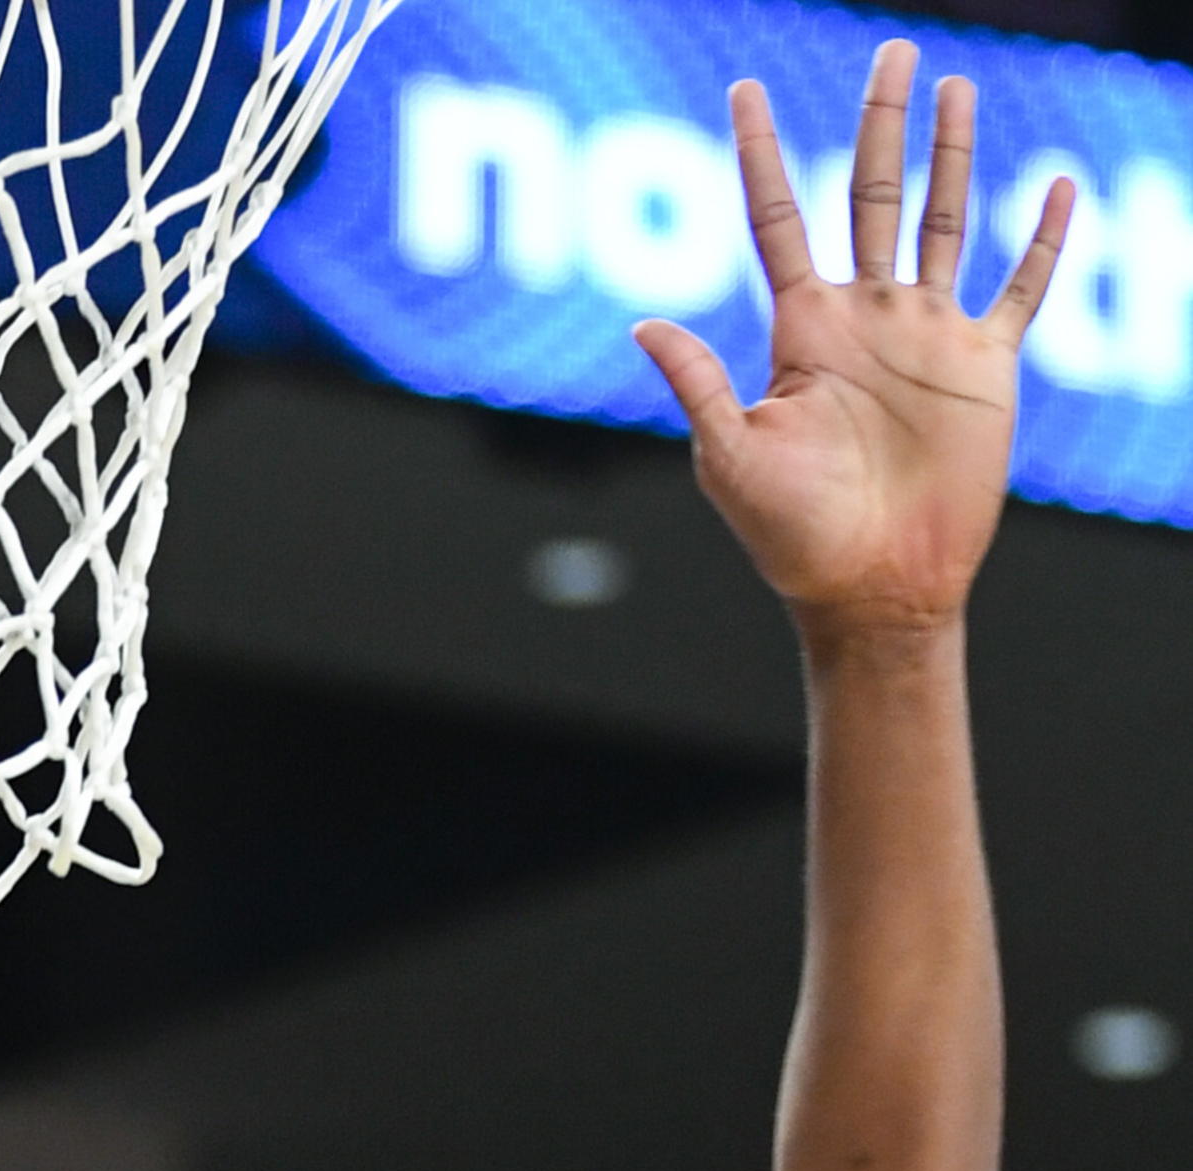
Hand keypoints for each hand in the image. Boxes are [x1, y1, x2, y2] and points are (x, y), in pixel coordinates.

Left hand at [638, 47, 1070, 635]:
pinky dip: (1042, 239)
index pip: (775, 218)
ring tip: (955, 87)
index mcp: (801, 330)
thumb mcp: (729, 457)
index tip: (744, 88)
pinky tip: (1053, 185)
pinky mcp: (982, 366)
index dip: (759, 153)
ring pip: (942, 218)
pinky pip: (1019, 288)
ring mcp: (926, 336)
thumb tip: (643, 322)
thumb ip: (698, 384)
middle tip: (895, 50)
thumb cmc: (791, 538)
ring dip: (951, 154)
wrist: (871, 591)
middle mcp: (864, 318)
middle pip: (871, 193)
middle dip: (883, 122)